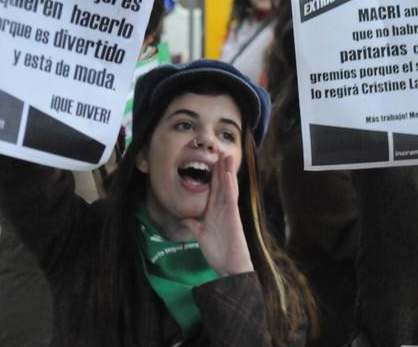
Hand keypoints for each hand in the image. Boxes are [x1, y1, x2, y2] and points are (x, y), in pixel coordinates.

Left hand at [181, 154, 252, 276]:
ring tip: (226, 156)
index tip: (211, 159)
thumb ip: (193, 225)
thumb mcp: (200, 235)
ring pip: (228, 187)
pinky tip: (228, 176)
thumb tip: (184, 218)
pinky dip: (229, 187)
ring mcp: (229, 212)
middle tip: (221, 150)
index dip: (213, 174)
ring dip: (227, 171)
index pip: (214, 188)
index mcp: (215, 211)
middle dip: (221, 167)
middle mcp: (223, 208)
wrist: (229, 267)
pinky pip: (231, 199)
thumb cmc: (218, 252)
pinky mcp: (233, 218)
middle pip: (222, 183)